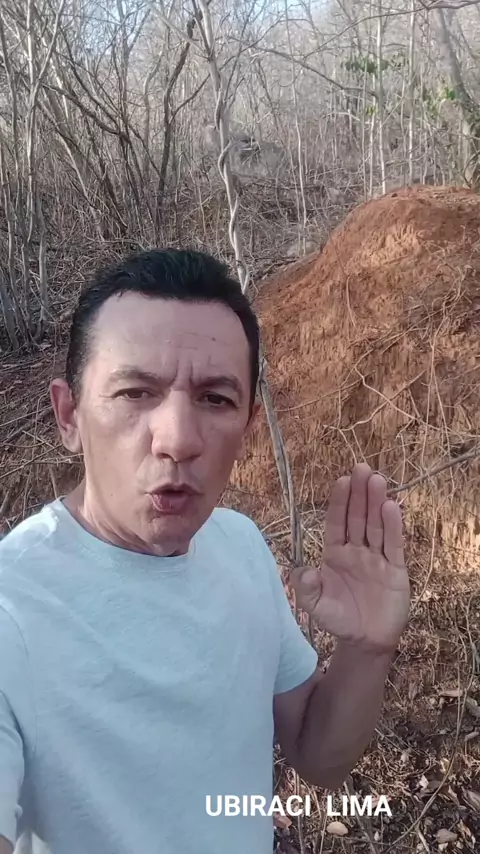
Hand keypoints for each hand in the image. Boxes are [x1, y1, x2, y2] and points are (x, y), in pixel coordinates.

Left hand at [291, 463, 409, 653]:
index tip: (342, 481)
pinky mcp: (395, 569)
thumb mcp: (315, 604)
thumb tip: (298, 570)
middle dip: (359, 493)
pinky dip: (393, 526)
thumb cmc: (339, 619)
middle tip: (362, 468)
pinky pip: (394, 544)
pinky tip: (392, 507)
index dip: (339, 502)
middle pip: (358, 517)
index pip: (337, 522)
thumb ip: (306, 587)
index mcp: (336, 553)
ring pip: (376, 525)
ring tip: (377, 480)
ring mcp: (377, 558)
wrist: (365, 641)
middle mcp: (357, 550)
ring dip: (376, 503)